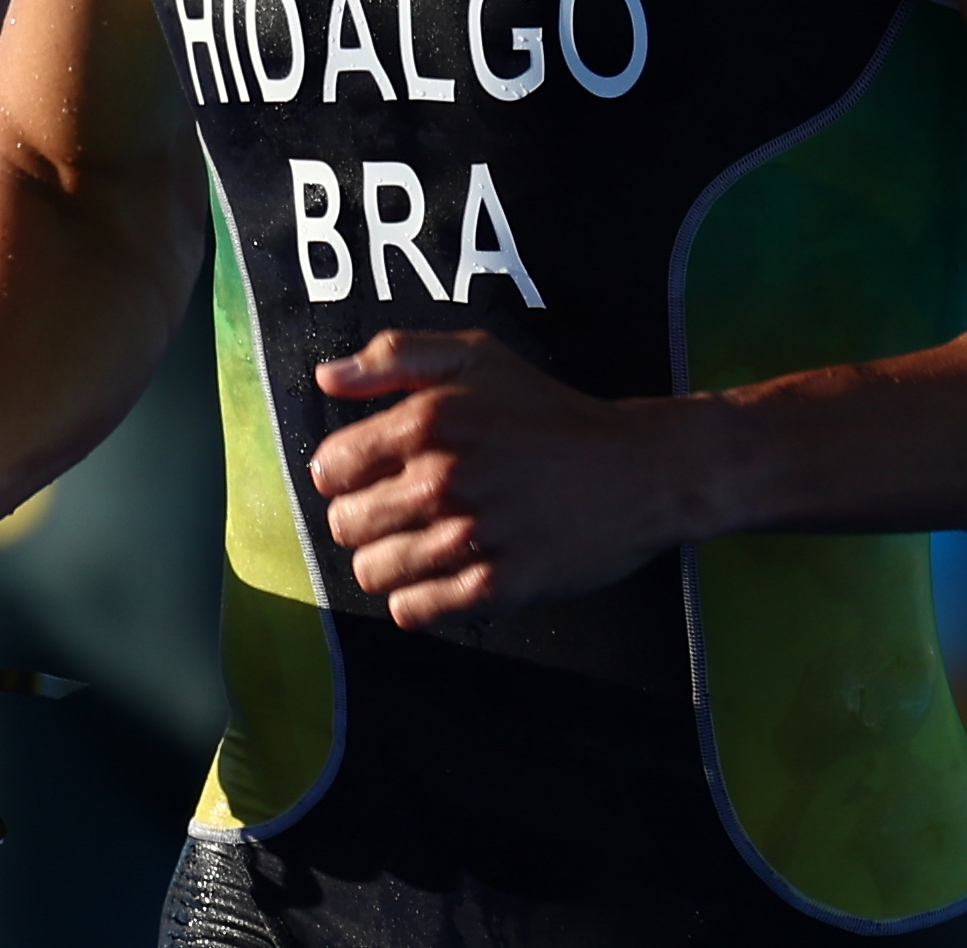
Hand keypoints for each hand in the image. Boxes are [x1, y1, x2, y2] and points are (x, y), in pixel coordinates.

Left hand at [308, 328, 702, 628]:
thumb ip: (393, 357)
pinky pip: (414, 611)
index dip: (344, 473)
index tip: (370, 475)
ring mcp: (470, 537)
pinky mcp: (498, 586)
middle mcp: (443, 479)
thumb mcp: (475, 356)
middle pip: (345, 524)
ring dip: (387, 562)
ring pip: (372, 572)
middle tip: (399, 512)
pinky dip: (418, 600)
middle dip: (363, 519)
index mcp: (428, 420)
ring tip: (418, 545)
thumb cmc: (549, 412)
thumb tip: (328, 379)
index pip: (331, 467)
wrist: (637, 470)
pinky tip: (441, 576)